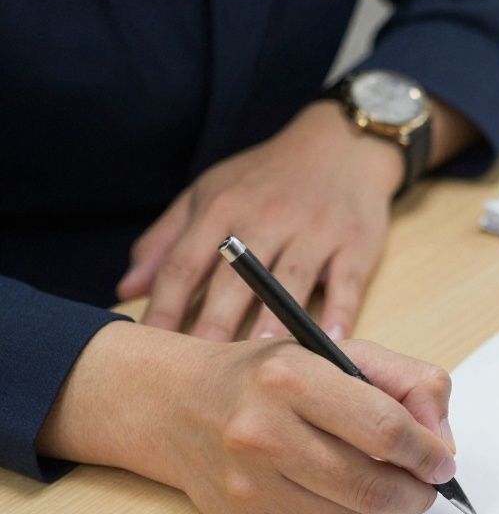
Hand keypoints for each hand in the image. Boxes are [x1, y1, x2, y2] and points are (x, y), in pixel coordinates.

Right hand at [37, 323, 456, 513]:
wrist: (182, 407)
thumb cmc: (274, 377)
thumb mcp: (341, 353)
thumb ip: (408, 383)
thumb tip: (442, 442)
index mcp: (292, 378)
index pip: (384, 429)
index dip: (427, 453)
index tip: (442, 462)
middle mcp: (263, 432)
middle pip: (371, 486)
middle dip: (415, 494)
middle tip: (426, 488)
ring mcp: (250, 485)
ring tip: (394, 494)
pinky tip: (350, 501)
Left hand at [116, 102, 402, 340]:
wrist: (342, 146)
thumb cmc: (268, 178)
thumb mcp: (210, 193)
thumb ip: (167, 239)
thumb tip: (128, 288)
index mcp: (224, 206)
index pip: (186, 262)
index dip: (165, 304)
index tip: (149, 344)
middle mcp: (268, 218)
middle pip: (235, 278)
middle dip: (215, 322)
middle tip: (201, 367)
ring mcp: (315, 231)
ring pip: (290, 282)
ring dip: (274, 321)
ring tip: (262, 357)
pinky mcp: (355, 244)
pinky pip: (345, 284)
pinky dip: (339, 314)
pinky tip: (329, 342)